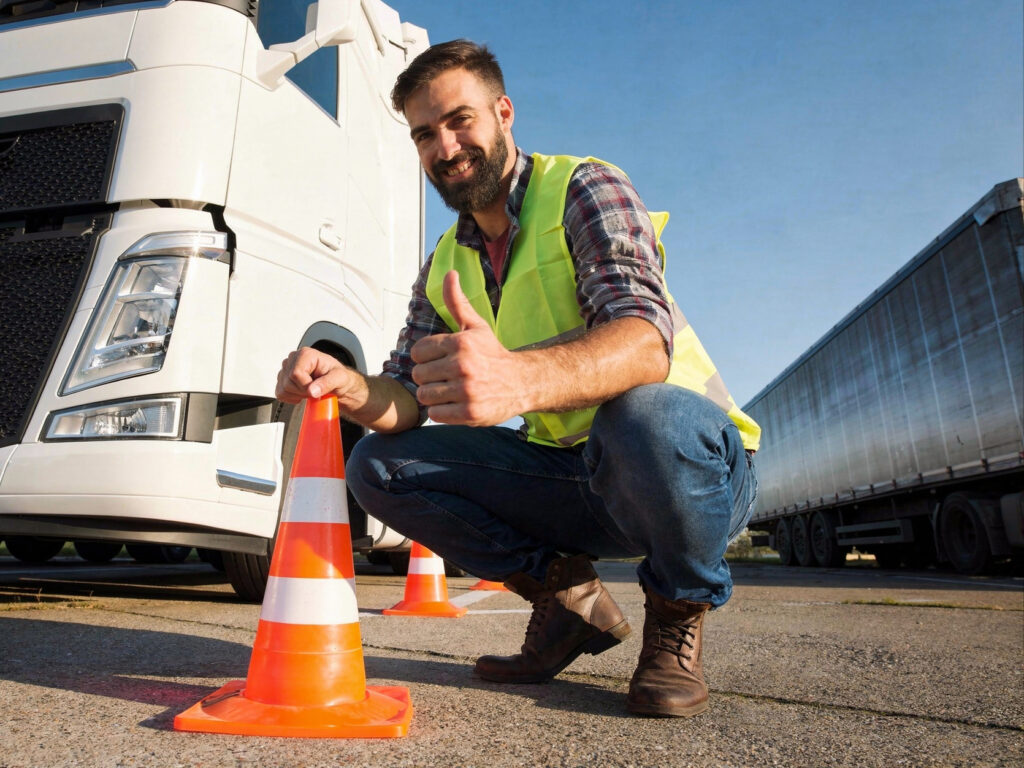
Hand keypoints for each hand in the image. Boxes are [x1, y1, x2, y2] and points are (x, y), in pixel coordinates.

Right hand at [276, 347, 359, 403]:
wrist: (336, 384)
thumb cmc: (338, 377)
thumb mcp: (340, 378)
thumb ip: (327, 383)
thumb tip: (312, 390)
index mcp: (306, 354)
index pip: (295, 373)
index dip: (305, 386)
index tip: (316, 390)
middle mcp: (294, 359)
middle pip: (288, 382)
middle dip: (302, 392)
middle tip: (315, 391)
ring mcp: (287, 369)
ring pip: (283, 389)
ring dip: (297, 395)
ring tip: (310, 391)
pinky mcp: (283, 379)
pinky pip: (280, 393)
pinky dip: (291, 398)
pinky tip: (302, 394)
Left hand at [411, 271, 523, 425]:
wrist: (522, 383)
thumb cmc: (493, 354)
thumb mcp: (475, 326)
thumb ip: (457, 302)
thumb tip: (449, 273)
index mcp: (460, 342)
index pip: (417, 352)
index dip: (426, 358)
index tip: (441, 360)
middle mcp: (463, 366)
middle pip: (419, 375)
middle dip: (429, 377)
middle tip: (446, 377)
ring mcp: (466, 391)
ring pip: (425, 396)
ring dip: (434, 396)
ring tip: (451, 391)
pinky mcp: (469, 413)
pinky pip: (436, 415)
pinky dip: (442, 412)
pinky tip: (456, 404)